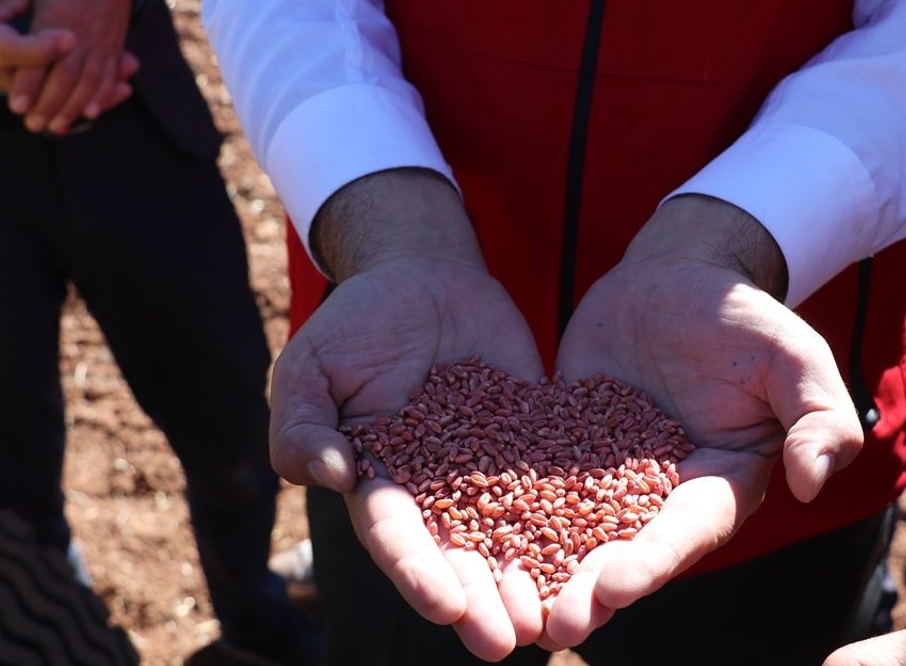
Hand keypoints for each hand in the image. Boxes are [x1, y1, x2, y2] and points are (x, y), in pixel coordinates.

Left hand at [0, 0, 137, 134]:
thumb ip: (8, 6)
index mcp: (55, 18)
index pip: (38, 58)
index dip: (28, 84)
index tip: (16, 106)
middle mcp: (80, 35)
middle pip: (65, 77)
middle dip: (49, 104)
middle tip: (33, 125)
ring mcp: (100, 43)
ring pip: (87, 82)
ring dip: (73, 108)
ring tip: (58, 127)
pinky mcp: (114, 48)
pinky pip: (107, 77)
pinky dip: (101, 97)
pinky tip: (91, 113)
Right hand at [269, 169, 546, 659]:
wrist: (423, 275)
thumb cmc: (355, 322)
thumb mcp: (310, 365)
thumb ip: (301, 422)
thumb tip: (329, 474)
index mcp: (377, 485)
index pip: (395, 538)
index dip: (417, 573)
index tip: (444, 606)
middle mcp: (435, 493)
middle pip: (457, 557)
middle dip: (479, 604)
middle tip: (504, 643)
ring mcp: (487, 472)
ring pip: (512, 538)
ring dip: (530, 585)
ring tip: (558, 625)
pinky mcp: (532, 445)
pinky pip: (557, 488)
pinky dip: (577, 525)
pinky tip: (604, 556)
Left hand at [545, 195, 862, 647]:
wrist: (676, 276)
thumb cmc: (744, 315)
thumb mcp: (794, 357)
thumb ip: (816, 418)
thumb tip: (811, 479)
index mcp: (718, 485)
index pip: (687, 531)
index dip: (654, 560)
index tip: (616, 584)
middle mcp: (660, 493)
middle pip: (625, 551)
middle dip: (591, 590)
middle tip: (556, 626)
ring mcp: (606, 474)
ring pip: (571, 532)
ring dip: (543, 574)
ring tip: (508, 607)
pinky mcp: (561, 445)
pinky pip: (531, 483)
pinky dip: (504, 514)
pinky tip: (466, 541)